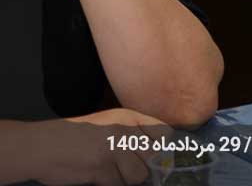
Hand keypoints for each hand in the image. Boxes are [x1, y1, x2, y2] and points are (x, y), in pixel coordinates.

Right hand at [7, 111, 164, 185]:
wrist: (41, 146)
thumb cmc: (74, 138)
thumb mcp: (107, 125)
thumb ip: (132, 135)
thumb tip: (160, 157)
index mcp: (128, 117)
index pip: (164, 133)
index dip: (163, 149)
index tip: (154, 158)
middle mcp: (124, 130)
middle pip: (154, 157)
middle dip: (142, 167)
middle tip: (124, 168)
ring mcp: (113, 149)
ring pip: (139, 175)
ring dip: (126, 179)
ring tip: (109, 173)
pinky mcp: (102, 168)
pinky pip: (119, 184)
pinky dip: (110, 184)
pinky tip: (97, 177)